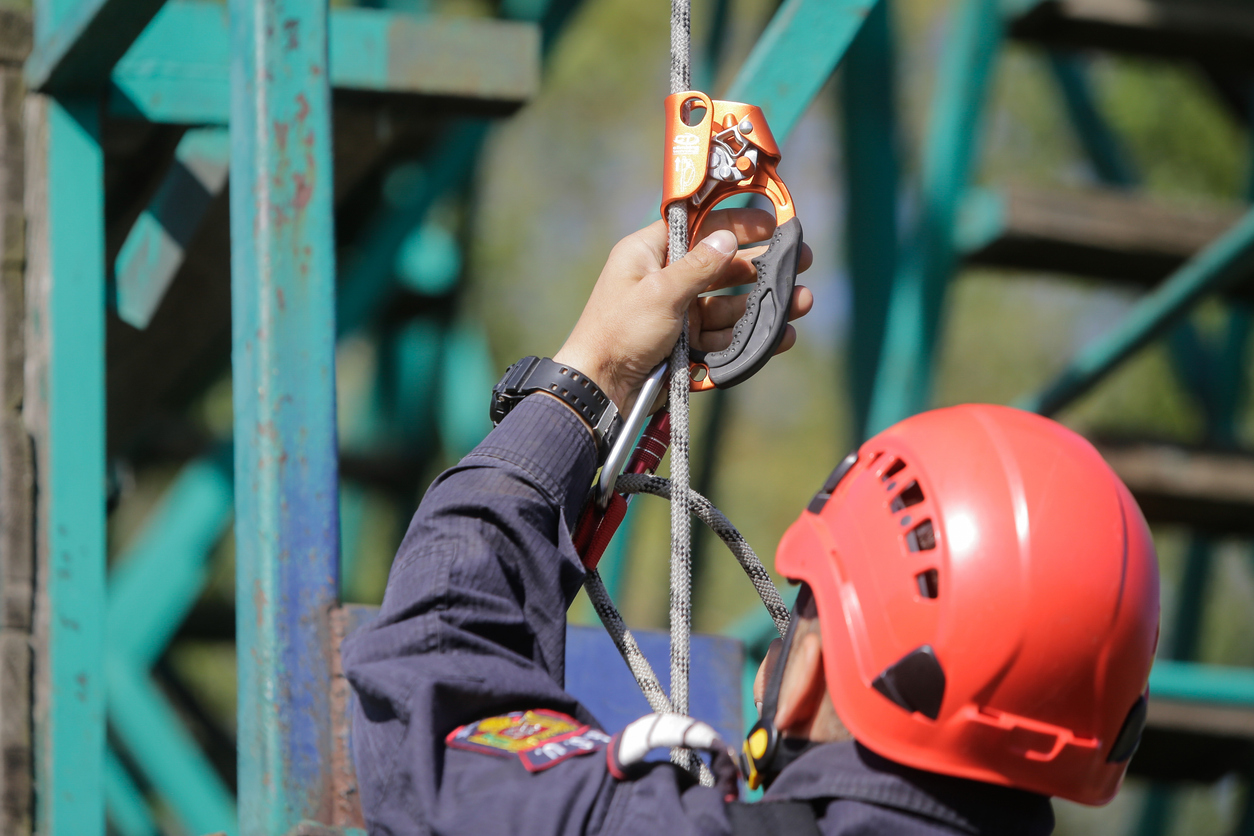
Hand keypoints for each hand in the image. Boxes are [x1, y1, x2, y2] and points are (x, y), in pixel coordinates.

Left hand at [553, 208, 813, 413]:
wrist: (600, 390)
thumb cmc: (619, 332)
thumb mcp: (660, 292)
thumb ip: (699, 266)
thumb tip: (728, 239)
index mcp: (649, 254)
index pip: (698, 227)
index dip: (735, 223)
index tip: (772, 223)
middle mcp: (666, 281)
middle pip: (722, 267)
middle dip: (761, 267)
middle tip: (801, 261)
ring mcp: (678, 316)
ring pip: (728, 305)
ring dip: (763, 304)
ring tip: (802, 302)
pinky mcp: (685, 346)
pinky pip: (724, 337)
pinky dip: (750, 336)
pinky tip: (781, 335)